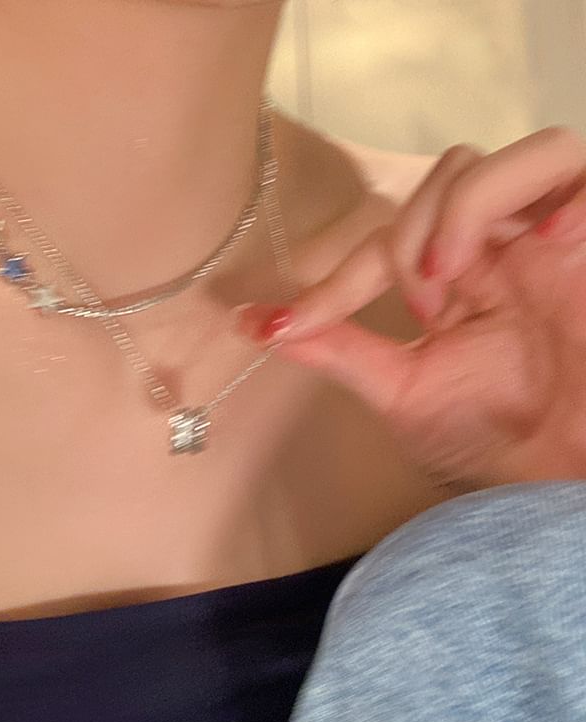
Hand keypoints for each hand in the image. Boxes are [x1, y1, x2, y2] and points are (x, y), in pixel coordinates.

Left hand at [239, 127, 585, 489]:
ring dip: (466, 209)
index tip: (292, 325)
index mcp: (457, 278)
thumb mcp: (397, 389)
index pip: (387, 239)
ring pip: (515, 158)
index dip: (338, 278)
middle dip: (413, 239)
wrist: (556, 480)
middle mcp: (505, 248)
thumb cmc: (484, 439)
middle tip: (425, 312)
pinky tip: (549, 244)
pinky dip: (561, 195)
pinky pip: (583, 173)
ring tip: (459, 275)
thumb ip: (336, 348)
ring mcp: (554, 239)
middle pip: (449, 175)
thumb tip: (253, 324)